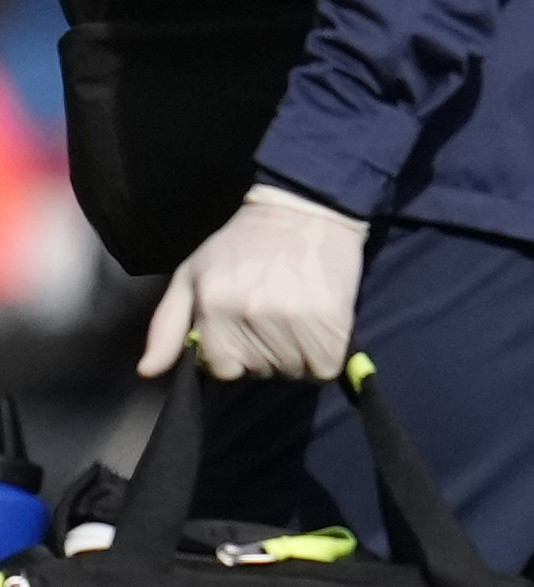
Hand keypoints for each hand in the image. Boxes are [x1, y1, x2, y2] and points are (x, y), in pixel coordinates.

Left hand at [138, 185, 367, 379]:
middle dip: (267, 354)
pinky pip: (325, 369)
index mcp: (213, 304)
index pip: (224, 368)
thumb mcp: (192, 276)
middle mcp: (250, 313)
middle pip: (261, 371)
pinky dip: (323, 358)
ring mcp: (292, 317)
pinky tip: (319, 331)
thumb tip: (148, 371)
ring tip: (297, 321)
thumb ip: (166, 326)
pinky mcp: (331, 320)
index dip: (236, 355)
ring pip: (293, 372)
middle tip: (274, 318)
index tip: (246, 331)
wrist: (302, 214)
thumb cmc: (242, 246)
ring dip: (296, 357)